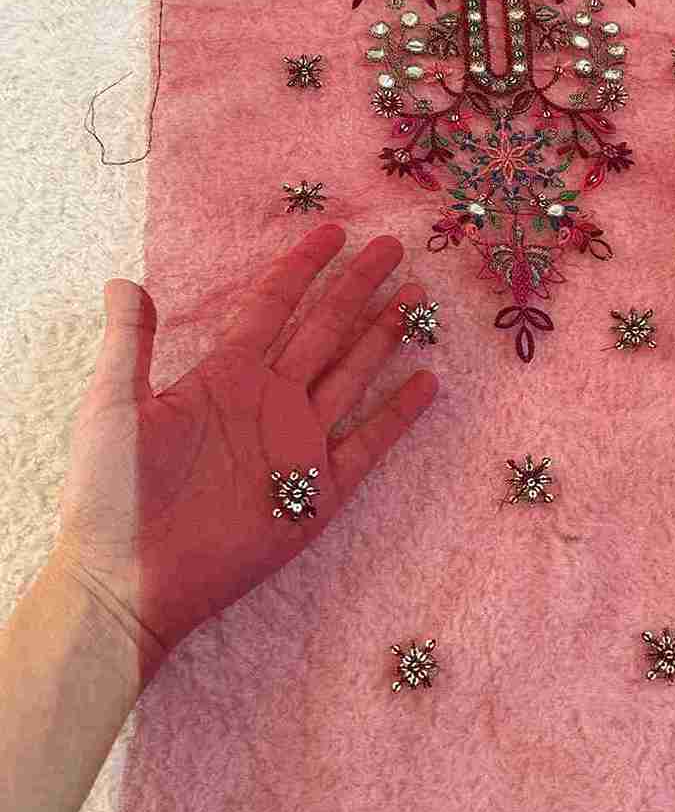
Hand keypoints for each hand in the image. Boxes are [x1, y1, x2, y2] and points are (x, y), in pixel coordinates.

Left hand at [55, 225, 437, 680]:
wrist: (127, 579)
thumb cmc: (111, 496)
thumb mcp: (112, 406)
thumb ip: (127, 342)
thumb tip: (124, 278)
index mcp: (224, 375)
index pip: (273, 305)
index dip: (302, 267)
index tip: (333, 231)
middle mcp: (267, 401)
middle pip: (324, 329)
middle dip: (358, 286)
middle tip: (394, 247)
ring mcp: (295, 444)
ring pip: (352, 374)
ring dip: (384, 335)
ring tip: (417, 297)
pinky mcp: (315, 494)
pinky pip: (366, 444)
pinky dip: (397, 414)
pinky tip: (426, 381)